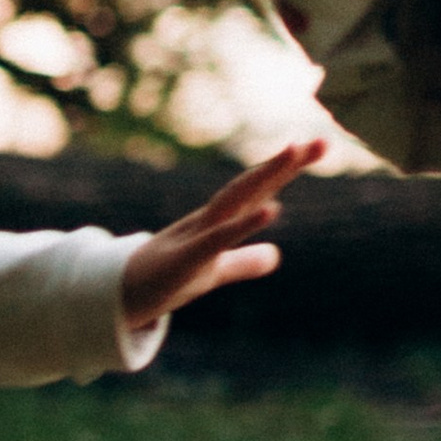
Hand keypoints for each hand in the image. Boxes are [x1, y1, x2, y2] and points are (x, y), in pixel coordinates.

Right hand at [120, 141, 321, 332]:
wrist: (119, 297)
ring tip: (293, 153)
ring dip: (265, 176)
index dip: (287, 169)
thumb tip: (276, 256)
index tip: (319, 147)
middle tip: (321, 143)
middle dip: (284, 164)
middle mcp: (209, 220)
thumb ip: (243, 263)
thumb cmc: (165, 280)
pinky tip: (271, 209)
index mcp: (218, 222)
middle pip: (251, 186)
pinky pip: (218, 238)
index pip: (258, 190)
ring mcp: (196, 236)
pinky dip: (244, 223)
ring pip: (235, 200)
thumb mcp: (213, 274)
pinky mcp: (186, 260)